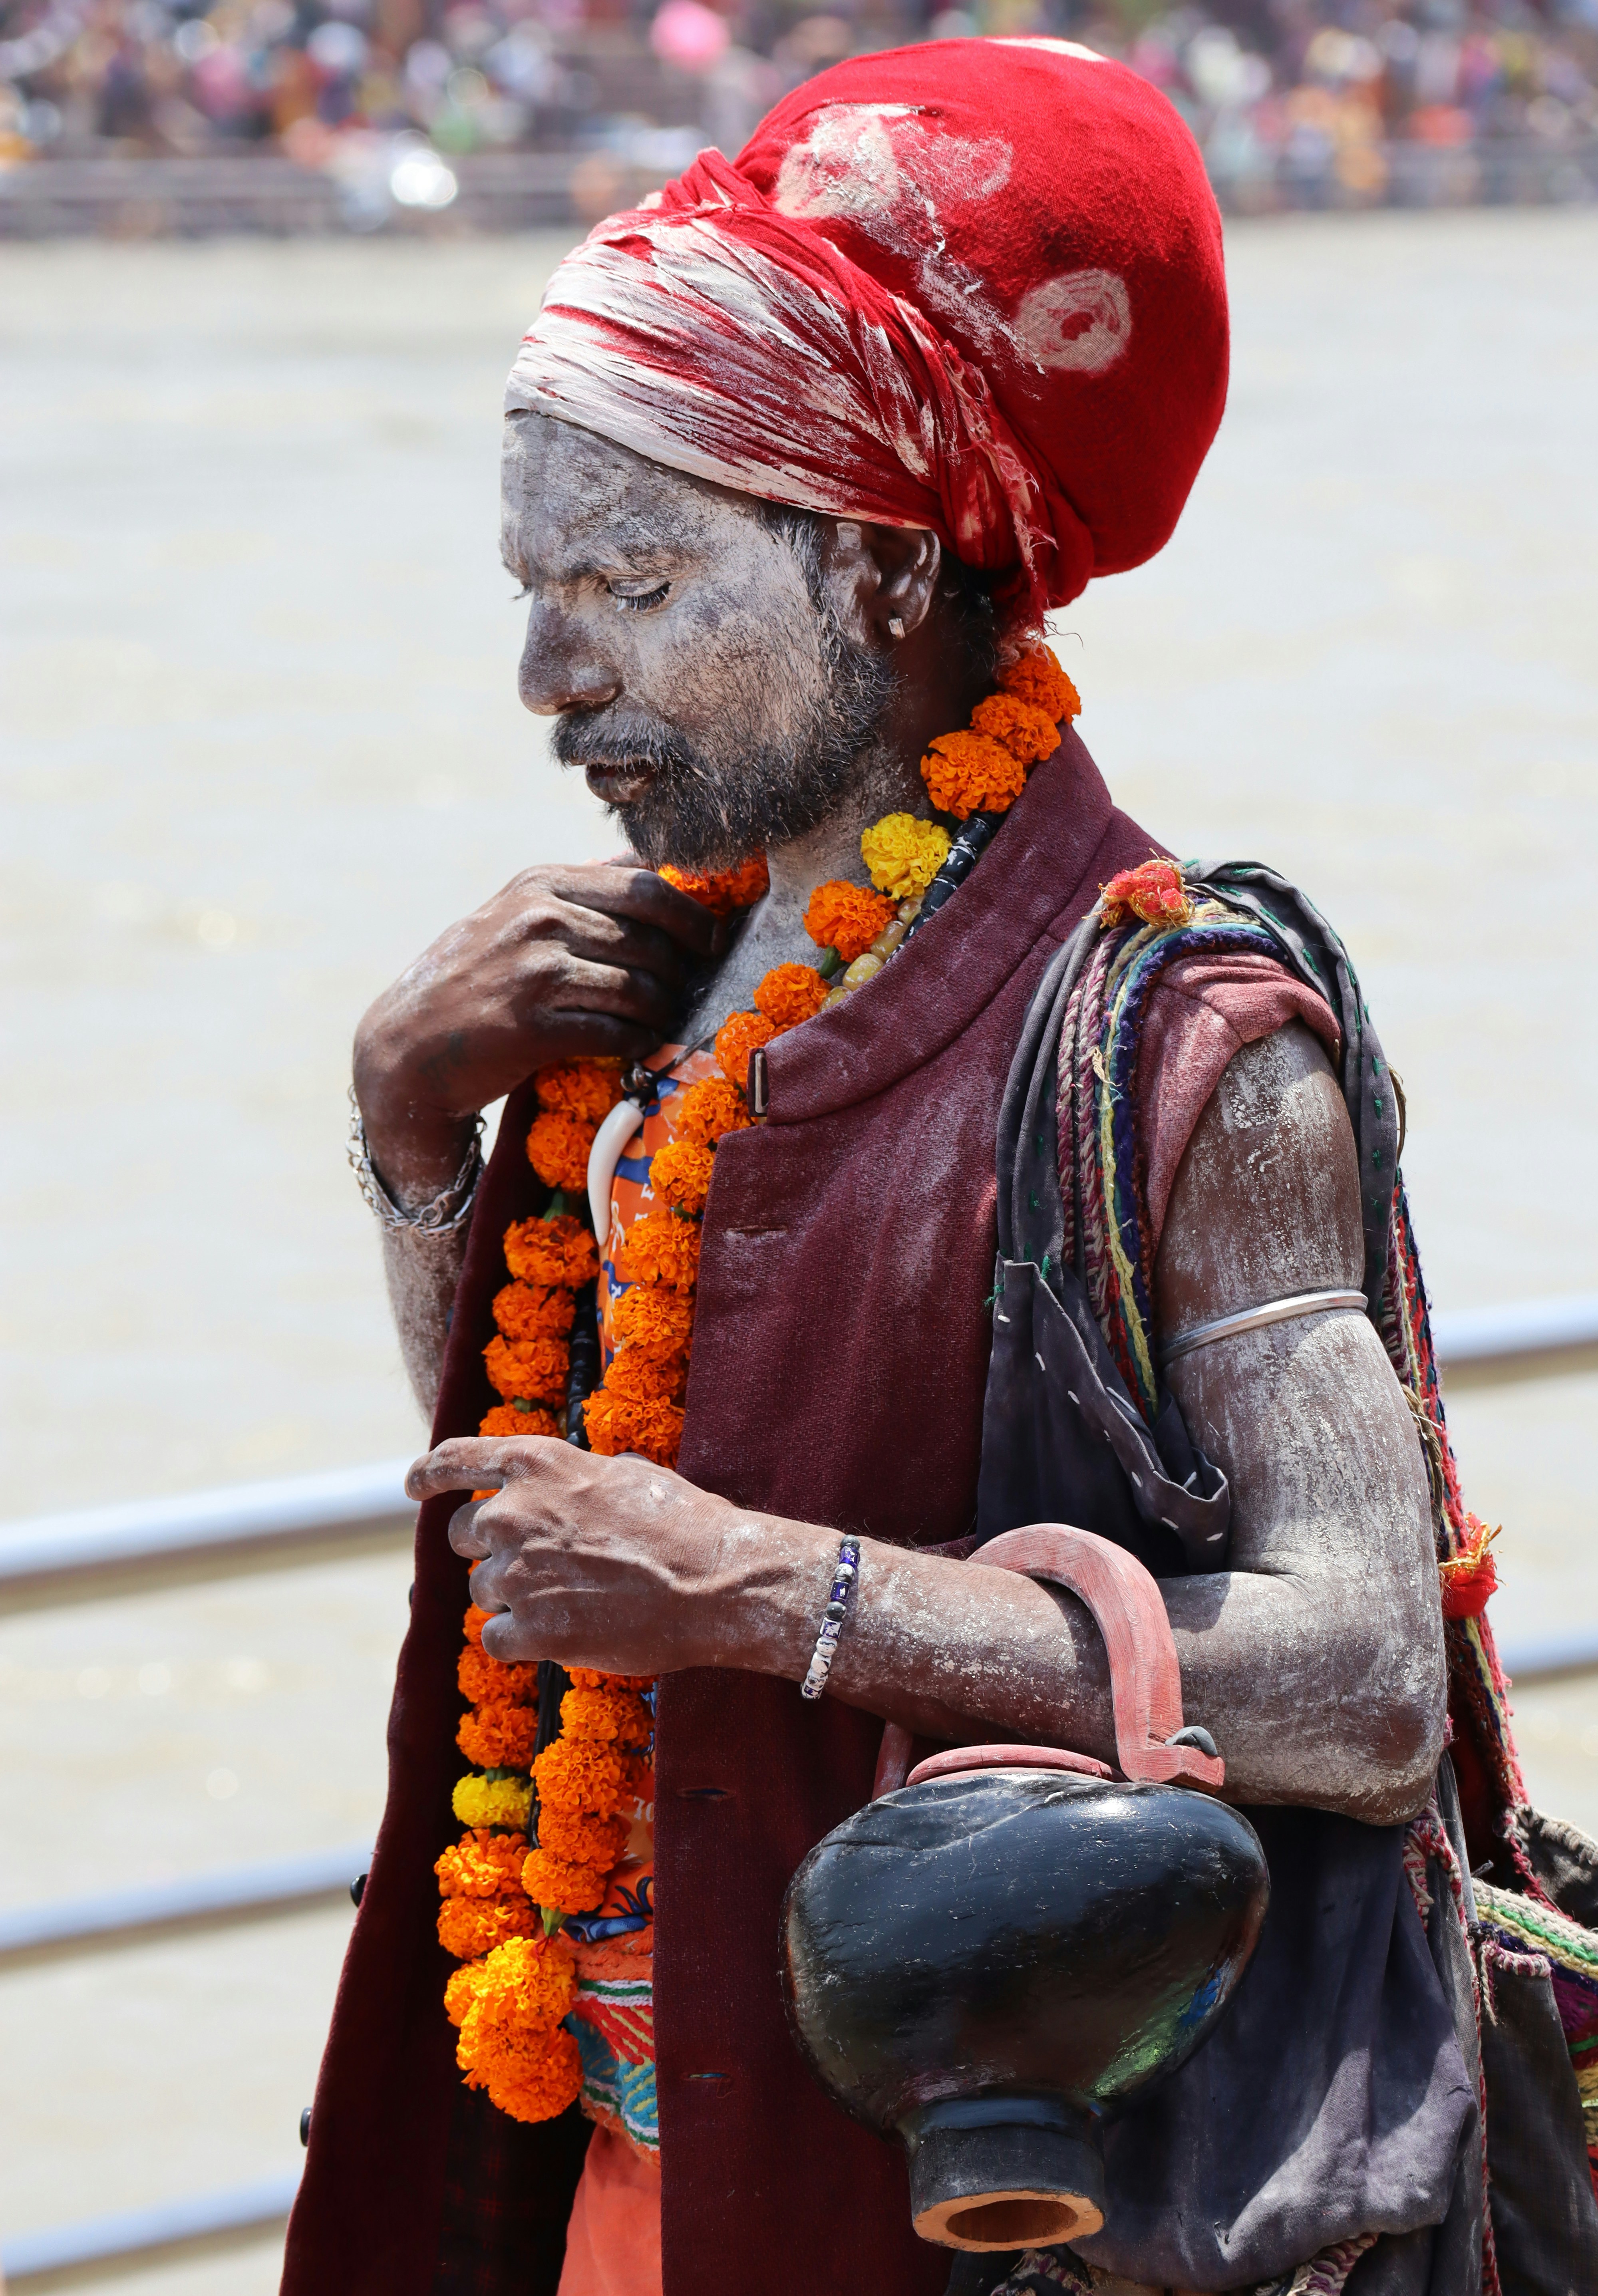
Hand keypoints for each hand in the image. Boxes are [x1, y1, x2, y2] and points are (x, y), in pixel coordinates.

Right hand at [354, 862, 724, 1201]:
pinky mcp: (533, 1027)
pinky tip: (636, 1047)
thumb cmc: (476, 977)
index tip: (711, 941)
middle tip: (688, 992)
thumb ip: (581, 887)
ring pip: (640, 988)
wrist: (411, 1046)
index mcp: (541, 882)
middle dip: (681, 971)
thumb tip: (652, 861)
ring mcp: (535, 972)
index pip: (646, 885)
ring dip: (663, 1012)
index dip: (692, 916)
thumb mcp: (518, 911)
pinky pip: (616, 1033)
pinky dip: (637, 1043)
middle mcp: (539, 918)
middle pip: (651, 939)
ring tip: (662, 1022)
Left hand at [407, 1435, 778, 1676]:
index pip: (457, 1459)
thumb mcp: (625, 1475)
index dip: (429, 1474)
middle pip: (462, 1535)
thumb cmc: (683, 1524)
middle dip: (490, 1550)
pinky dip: (519, 1640)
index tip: (414, 1486)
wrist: (715, 1581)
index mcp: (538, 1464)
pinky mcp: (531, 1628)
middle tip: (535, 1566)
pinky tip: (559, 1636)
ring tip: (571, 1600)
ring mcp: (518, 1572)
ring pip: (481, 1591)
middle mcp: (514, 1514)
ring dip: (514, 1598)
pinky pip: (494, 1639)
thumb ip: (574, 1481)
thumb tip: (560, 1493)